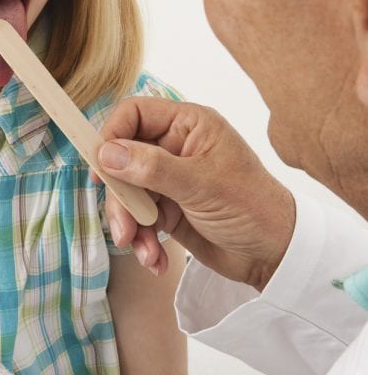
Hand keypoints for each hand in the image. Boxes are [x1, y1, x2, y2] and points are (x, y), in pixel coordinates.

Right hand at [96, 97, 295, 289]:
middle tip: (123, 228)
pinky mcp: (168, 210)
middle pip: (123, 159)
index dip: (112, 136)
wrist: (275, 255)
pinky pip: (139, 220)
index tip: (100, 168)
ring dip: (131, 226)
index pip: (134, 114)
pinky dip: (143, 242)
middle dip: (121, 198)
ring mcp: (170, 180)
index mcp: (188, 125)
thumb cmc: (253, 207)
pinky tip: (155, 260)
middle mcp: (176, 148)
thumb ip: (152, 168)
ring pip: (128, 194)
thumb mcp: (202, 185)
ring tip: (143, 250)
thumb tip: (107, 153)